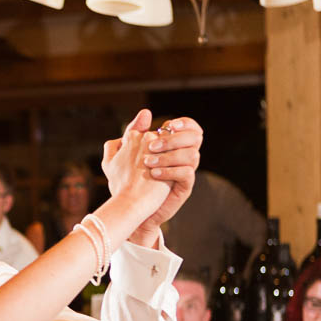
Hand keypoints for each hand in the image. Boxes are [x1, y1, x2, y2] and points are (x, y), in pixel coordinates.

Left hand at [106, 112, 201, 243]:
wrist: (129, 207)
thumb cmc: (127, 180)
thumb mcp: (124, 153)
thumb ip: (133, 132)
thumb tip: (146, 113)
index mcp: (171, 145)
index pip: (189, 127)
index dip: (183, 123)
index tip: (168, 125)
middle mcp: (181, 157)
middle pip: (195, 137)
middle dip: (174, 139)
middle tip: (152, 146)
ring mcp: (184, 172)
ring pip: (193, 155)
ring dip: (170, 157)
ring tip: (148, 164)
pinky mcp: (184, 187)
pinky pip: (188, 174)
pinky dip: (171, 171)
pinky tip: (153, 174)